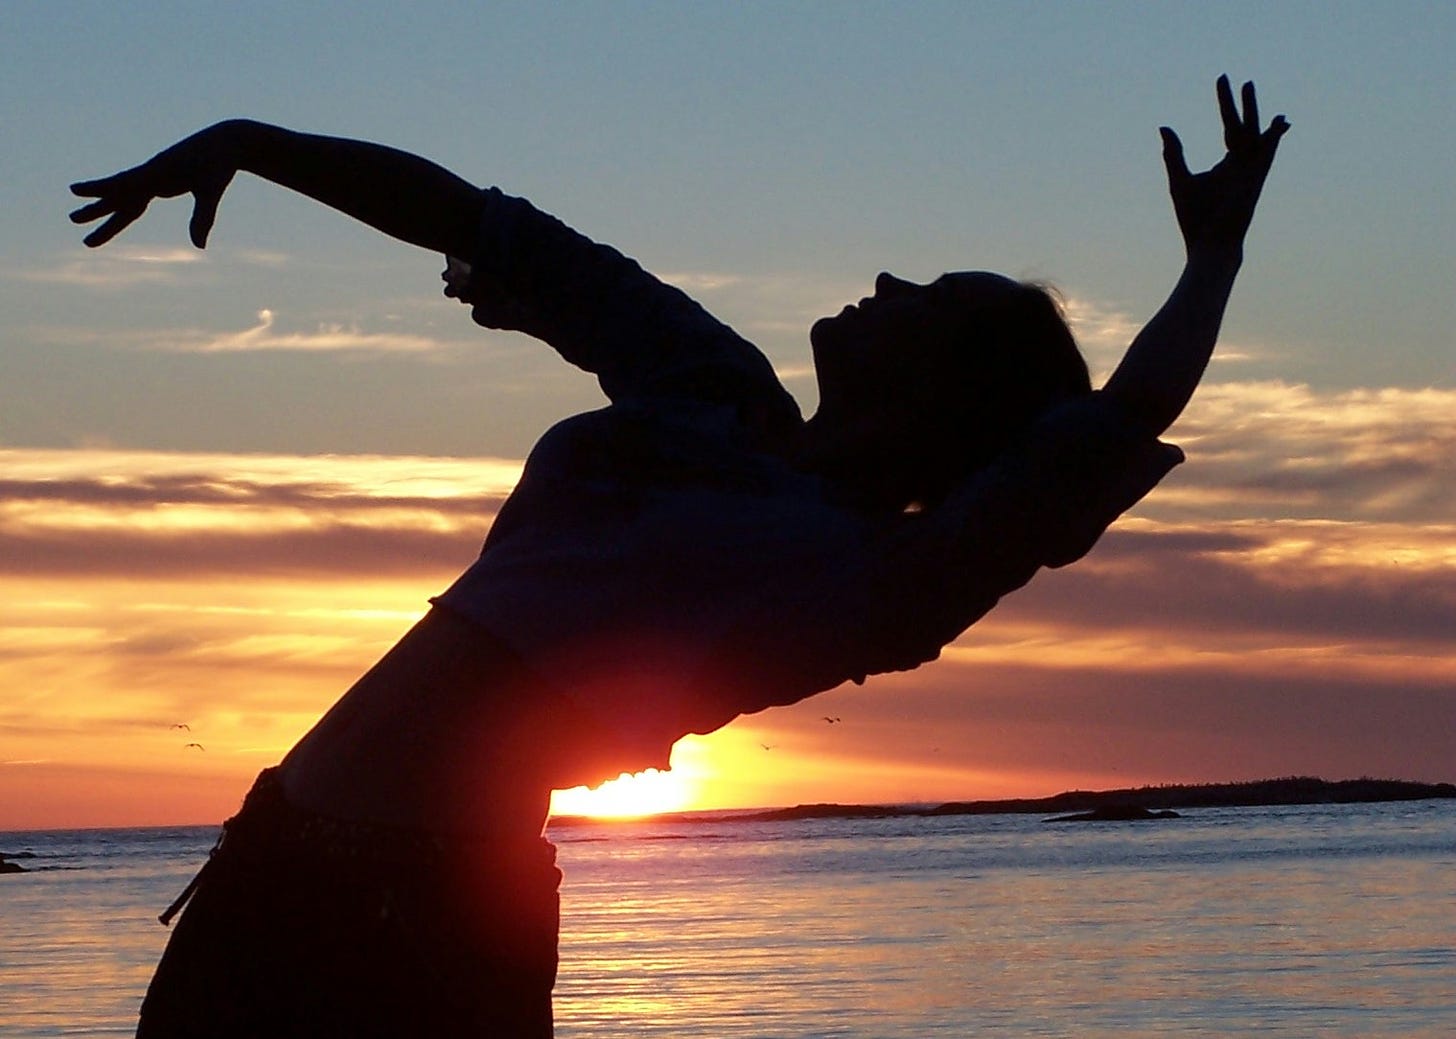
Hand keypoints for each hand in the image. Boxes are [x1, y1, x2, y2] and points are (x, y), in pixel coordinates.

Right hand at [69, 123, 240, 248]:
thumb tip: (199, 246)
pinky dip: (128, 208)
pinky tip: (120, 215)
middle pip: (119, 194)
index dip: (99, 187)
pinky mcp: (164, 180)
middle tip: (72, 219)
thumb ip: (203, 216)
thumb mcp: (212, 189)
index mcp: (157, 171)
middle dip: (97, 209)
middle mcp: (152, 174)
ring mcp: (156, 177)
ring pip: (127, 199)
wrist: (227, 142)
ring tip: (90, 232)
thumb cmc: (219, 164)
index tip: (74, 189)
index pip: (122, 182)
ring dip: (109, 213)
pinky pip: (139, 197)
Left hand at [1160, 76, 1288, 256]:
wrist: (1209, 244)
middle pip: (1244, 125)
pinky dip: (1274, 138)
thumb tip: (1164, 127)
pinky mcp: (1256, 180)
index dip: (1226, 104)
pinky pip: (1268, 154)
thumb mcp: (1180, 179)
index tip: (1222, 80)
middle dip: (1240, 103)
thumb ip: (1174, 153)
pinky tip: (1279, 122)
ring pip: (1255, 133)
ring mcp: (1251, 170)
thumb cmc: (1194, 218)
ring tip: (1249, 87)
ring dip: (1253, 111)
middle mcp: (1243, 163)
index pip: (1230, 126)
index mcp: (1228, 164)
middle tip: (1239, 80)